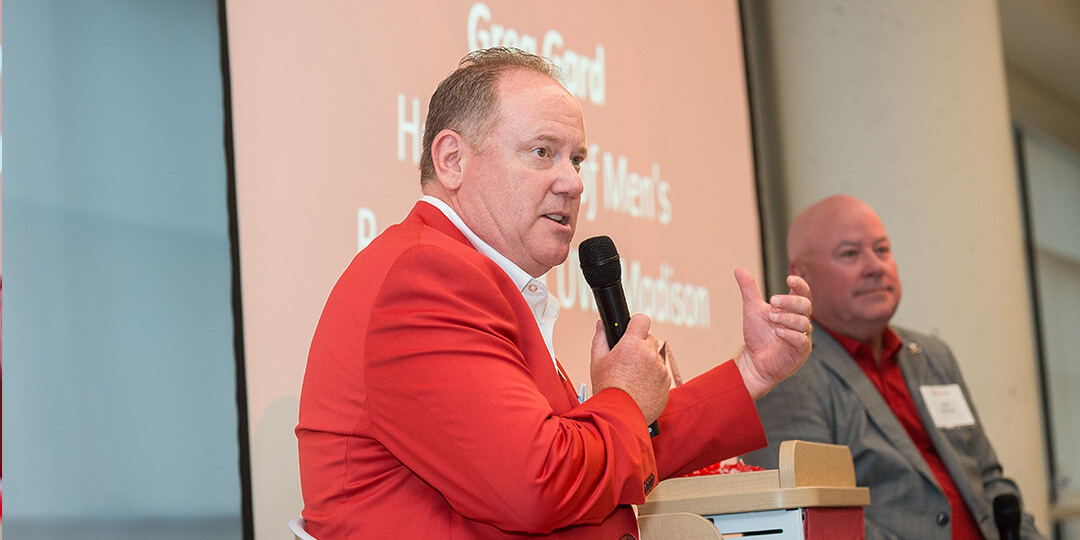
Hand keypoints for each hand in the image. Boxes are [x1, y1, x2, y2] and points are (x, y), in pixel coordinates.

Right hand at [589, 314, 669, 424]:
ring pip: (655, 358)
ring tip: (633, 377)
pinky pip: (661, 374)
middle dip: (640, 345)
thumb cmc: (607, 389)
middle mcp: (650, 354)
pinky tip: (640, 387)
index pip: (642, 319)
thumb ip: (601, 338)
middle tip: (628, 359)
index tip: (632, 329)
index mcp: (632, 345)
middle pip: (650, 339)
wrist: (620, 415)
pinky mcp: (667, 384)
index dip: (636, 324)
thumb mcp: (597, 361)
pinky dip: (653, 378)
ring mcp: (660, 370)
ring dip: (647, 363)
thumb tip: (602, 324)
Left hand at [731, 268, 811, 399]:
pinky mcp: (800, 351)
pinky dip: (790, 334)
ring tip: (771, 318)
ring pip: (804, 322)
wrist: (754, 361)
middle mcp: (800, 321)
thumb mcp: (752, 309)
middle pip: (805, 305)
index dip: (800, 285)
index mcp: (792, 309)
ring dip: (787, 318)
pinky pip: (802, 340)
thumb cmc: (758, 335)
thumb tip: (738, 269)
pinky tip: (778, 332)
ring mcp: (802, 336)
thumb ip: (749, 289)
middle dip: (789, 301)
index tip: (789, 279)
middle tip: (773, 301)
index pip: (803, 293)